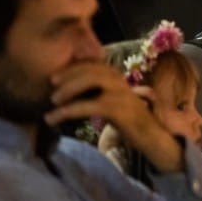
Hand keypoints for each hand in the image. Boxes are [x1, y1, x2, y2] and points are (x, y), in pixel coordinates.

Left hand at [45, 62, 182, 172]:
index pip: (94, 63)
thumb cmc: (128, 121)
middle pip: (92, 68)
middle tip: (51, 85)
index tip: (55, 77)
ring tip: (52, 102)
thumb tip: (68, 90)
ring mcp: (121, 93)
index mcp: (117, 77)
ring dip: (69, 88)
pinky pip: (89, 105)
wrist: (150, 137)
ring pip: (92, 80)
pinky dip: (68, 110)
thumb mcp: (111, 101)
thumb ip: (96, 92)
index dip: (73, 67)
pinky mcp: (118, 109)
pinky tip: (54, 118)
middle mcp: (120, 80)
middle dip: (70, 74)